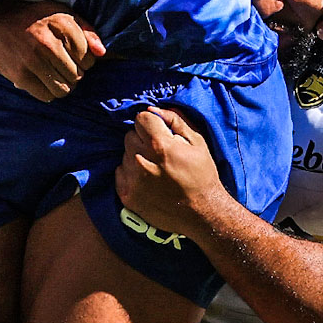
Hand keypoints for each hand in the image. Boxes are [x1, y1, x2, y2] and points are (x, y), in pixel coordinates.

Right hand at [0, 0, 105, 100]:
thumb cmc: (35, 20)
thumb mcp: (62, 14)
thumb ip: (86, 31)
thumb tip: (102, 53)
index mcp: (60, 22)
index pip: (88, 57)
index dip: (84, 60)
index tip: (73, 55)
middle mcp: (47, 41)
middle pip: (77, 75)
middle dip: (74, 74)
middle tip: (62, 66)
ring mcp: (32, 60)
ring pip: (64, 89)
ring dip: (63, 86)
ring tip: (55, 74)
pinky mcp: (20, 75)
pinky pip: (47, 96)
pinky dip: (49, 92)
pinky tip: (43, 80)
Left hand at [114, 107, 227, 239]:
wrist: (202, 213)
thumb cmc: (202, 175)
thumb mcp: (197, 142)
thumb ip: (175, 121)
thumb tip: (154, 109)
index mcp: (160, 146)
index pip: (140, 118)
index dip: (152, 123)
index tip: (159, 132)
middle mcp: (142, 161)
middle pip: (130, 135)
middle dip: (143, 139)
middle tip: (159, 153)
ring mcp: (132, 180)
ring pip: (125, 154)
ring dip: (137, 157)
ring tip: (155, 169)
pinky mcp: (126, 195)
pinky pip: (120, 172)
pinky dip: (131, 173)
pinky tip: (148, 180)